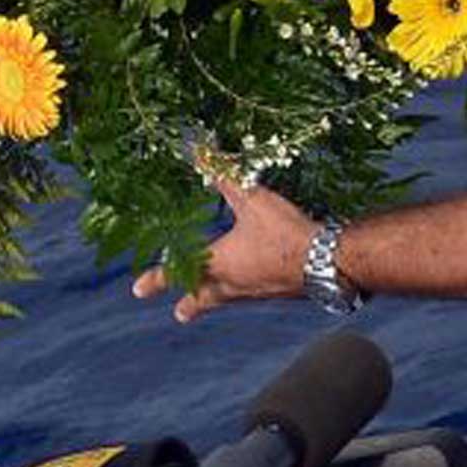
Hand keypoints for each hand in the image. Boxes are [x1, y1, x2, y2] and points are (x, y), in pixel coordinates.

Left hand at [131, 177, 315, 323]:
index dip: (157, 279)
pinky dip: (249, 289)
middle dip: (191, 303)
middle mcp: (233, 283)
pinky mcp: (279, 292)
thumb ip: (227, 178)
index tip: (138, 290)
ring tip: (216, 298)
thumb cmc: (284, 231)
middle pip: (204, 299)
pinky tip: (260, 281)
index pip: (178, 273)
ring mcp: (257, 292)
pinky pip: (256, 293)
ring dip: (219, 298)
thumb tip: (202, 154)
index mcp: (220, 263)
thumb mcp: (254, 200)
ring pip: (231, 298)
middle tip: (180, 313)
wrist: (328, 261)